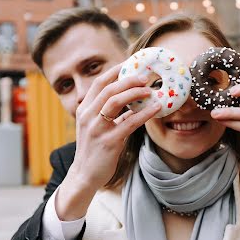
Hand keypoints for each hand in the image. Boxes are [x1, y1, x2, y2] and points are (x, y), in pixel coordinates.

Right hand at [55, 65, 160, 219]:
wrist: (85, 175)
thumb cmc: (95, 150)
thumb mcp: (98, 128)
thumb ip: (112, 114)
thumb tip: (133, 103)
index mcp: (84, 110)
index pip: (98, 83)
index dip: (115, 71)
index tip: (131, 63)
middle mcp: (87, 116)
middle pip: (107, 89)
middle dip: (128, 79)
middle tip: (146, 76)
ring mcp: (96, 129)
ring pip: (114, 102)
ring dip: (134, 92)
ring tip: (150, 89)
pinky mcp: (108, 142)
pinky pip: (128, 123)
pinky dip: (144, 114)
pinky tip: (156, 109)